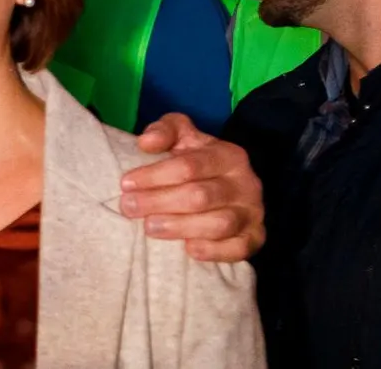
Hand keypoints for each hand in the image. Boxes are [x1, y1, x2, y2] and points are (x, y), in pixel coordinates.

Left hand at [123, 113, 265, 261]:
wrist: (227, 186)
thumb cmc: (196, 160)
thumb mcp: (181, 136)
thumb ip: (164, 130)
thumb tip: (146, 143)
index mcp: (228, 155)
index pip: (189, 166)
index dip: (154, 176)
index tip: (125, 183)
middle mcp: (246, 184)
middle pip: (200, 196)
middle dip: (159, 202)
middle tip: (128, 207)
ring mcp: (253, 212)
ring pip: (219, 224)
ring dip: (180, 227)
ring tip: (149, 227)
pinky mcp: (255, 238)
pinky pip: (239, 249)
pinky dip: (214, 251)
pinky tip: (188, 249)